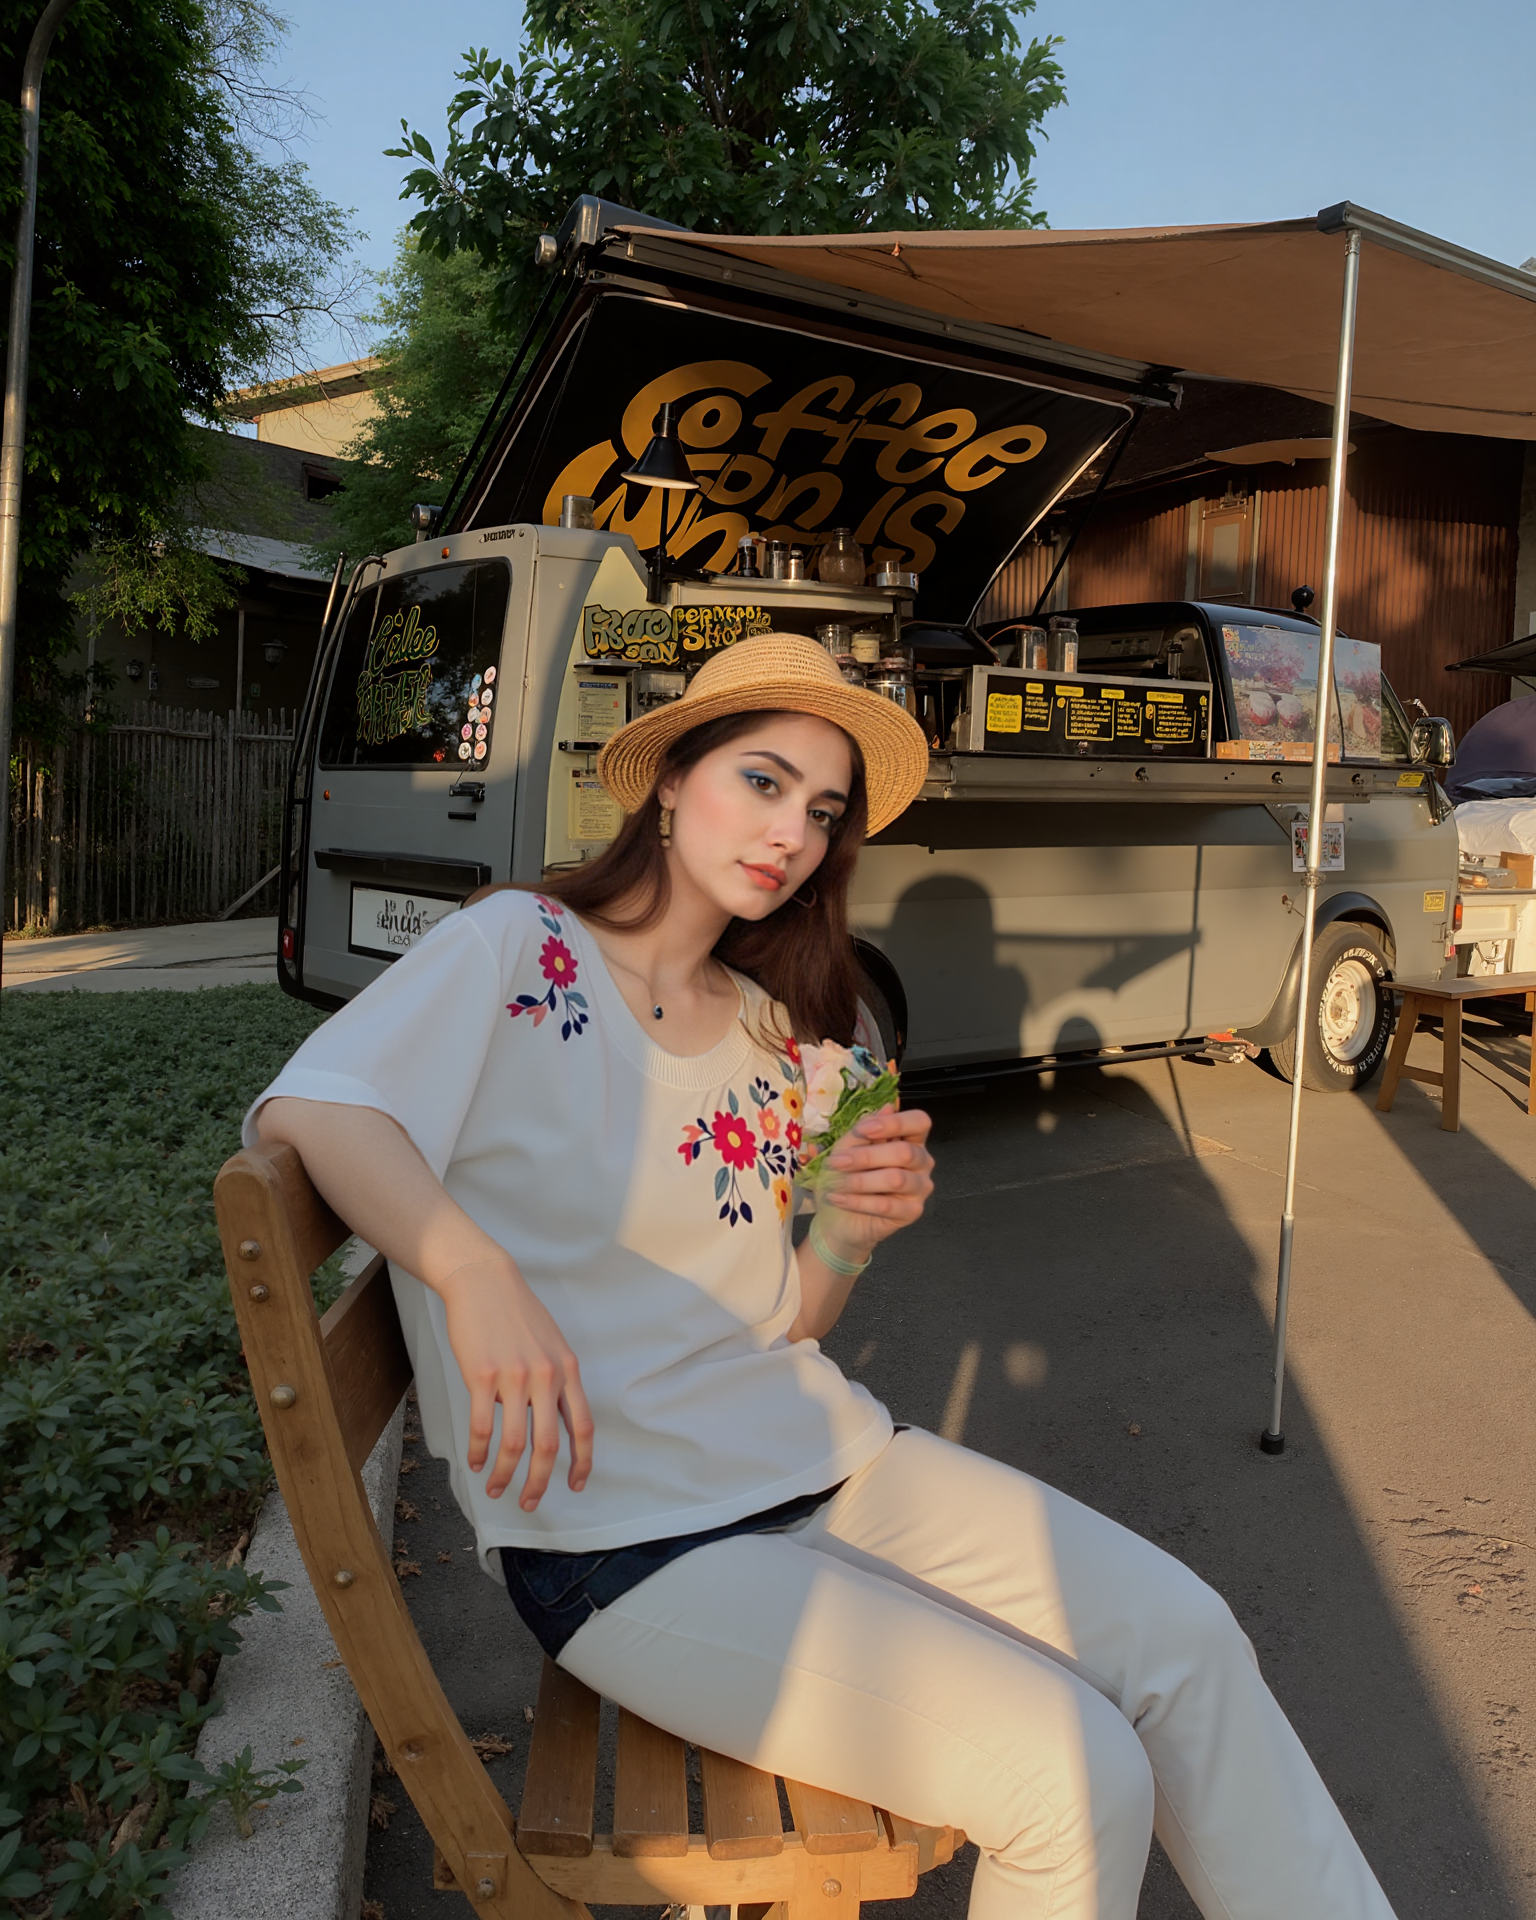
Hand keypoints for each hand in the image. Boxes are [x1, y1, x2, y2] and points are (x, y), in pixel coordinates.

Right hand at [436, 1258, 594, 1508]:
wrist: (484, 1281)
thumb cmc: (517, 1312)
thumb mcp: (551, 1343)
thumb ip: (556, 1380)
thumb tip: (552, 1420)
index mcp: (567, 1369)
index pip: (582, 1426)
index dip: (582, 1461)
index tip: (576, 1484)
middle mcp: (545, 1376)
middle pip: (548, 1445)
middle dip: (540, 1481)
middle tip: (530, 1503)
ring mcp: (514, 1377)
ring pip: (515, 1443)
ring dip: (505, 1474)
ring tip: (496, 1488)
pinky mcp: (482, 1376)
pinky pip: (483, 1426)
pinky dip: (479, 1451)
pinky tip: (475, 1462)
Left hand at [816, 1106, 933, 1258]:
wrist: (838, 1218)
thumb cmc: (845, 1177)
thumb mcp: (847, 1149)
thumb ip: (864, 1131)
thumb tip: (888, 1108)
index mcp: (910, 1139)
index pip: (919, 1122)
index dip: (895, 1123)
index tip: (865, 1130)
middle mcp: (921, 1161)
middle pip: (905, 1152)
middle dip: (866, 1156)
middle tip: (836, 1162)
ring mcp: (920, 1187)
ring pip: (896, 1179)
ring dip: (860, 1180)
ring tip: (836, 1184)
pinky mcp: (912, 1212)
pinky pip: (887, 1205)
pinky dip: (858, 1201)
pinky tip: (838, 1199)